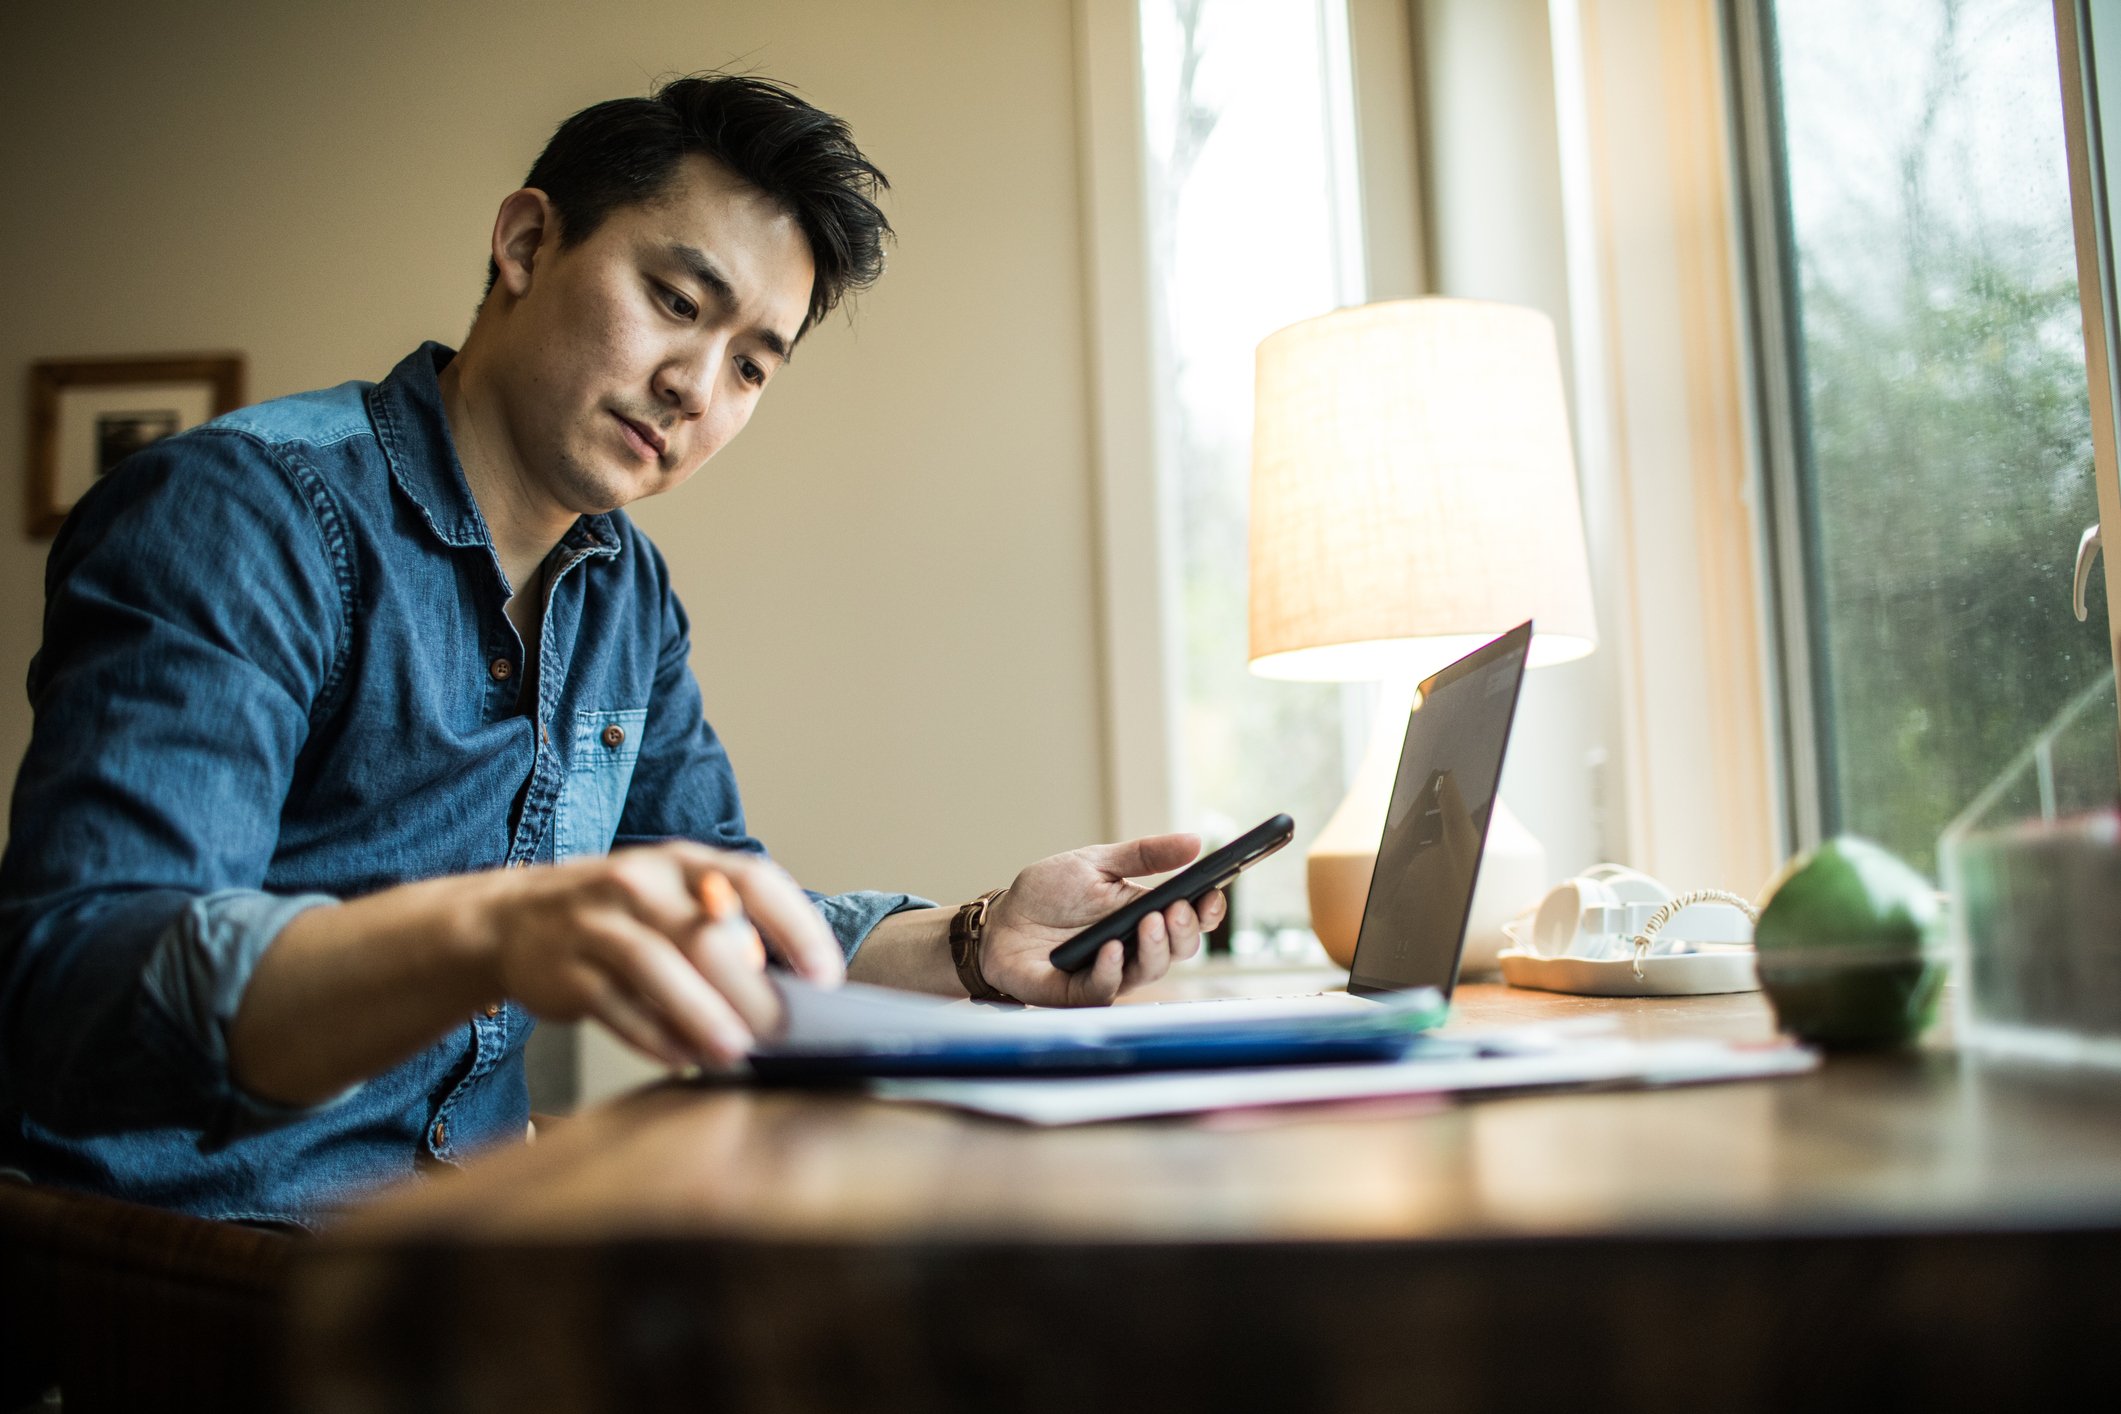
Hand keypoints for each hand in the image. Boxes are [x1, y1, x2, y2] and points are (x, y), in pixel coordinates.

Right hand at [475, 842, 840, 1067]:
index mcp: (682, 862)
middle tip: (782, 1032)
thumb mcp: (671, 900)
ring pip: (657, 968)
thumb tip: (792, 992)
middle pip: (705, 935)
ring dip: (702, 1015)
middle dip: (750, 990)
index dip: (796, 926)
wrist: (511, 920)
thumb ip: (725, 931)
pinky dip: (653, 1036)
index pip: (753, 880)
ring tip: (736, 1052)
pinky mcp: (564, 970)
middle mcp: (640, 882)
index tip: (824, 976)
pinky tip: (682, 1057)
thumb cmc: (619, 916)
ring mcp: (596, 924)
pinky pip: (615, 1007)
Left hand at [976, 834, 1226, 1006]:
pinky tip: (1111, 949)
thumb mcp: (1097, 862)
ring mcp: (1111, 973)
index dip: (1206, 911)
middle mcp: (1136, 949)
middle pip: (1179, 949)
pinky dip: (1111, 969)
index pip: (1189, 919)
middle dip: (1185, 930)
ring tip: (1149, 921)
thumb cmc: (1050, 892)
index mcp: (1145, 914)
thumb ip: (1145, 855)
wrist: (1000, 921)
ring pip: (1150, 971)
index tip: (1213, 894)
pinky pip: (1104, 988)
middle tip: (1178, 908)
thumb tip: (1196, 842)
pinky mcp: (1080, 993)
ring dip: (1155, 948)